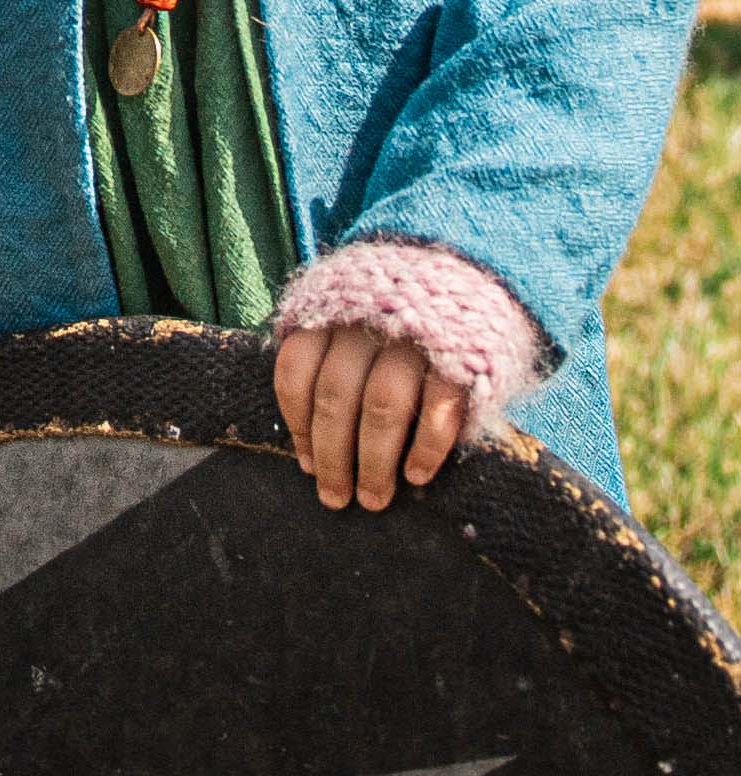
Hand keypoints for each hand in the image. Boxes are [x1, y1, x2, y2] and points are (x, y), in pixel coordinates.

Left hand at [273, 326, 469, 511]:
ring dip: (374, 461)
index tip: (307, 465)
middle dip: (333, 455)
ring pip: (382, 407)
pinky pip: (438, 410)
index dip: (298, 424)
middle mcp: (366, 321)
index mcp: (330, 311)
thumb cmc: (401, 317)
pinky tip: (415, 476)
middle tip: (335, 498)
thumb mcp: (353, 320)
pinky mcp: (463, 356)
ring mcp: (415, 337)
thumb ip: (331, 361)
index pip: (297, 371)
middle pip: (336, 396)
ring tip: (373, 498)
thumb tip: (312, 444)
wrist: (478, 276)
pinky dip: (425, 447)